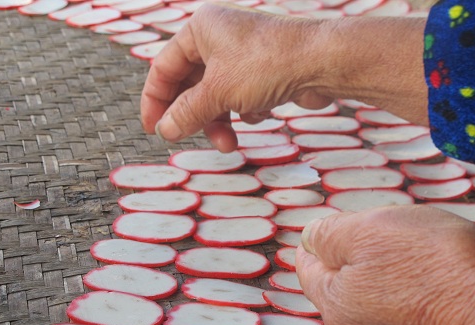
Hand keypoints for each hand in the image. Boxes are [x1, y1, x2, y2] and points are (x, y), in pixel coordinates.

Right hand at [141, 3, 331, 151]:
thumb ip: (187, 113)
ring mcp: (242, 56)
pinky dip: (245, 111)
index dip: (155, 100)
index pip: (164, 67)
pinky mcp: (262, 72)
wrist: (322, 63)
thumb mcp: (218, 92)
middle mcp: (219, 38)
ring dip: (220, 122)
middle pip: (191, 85)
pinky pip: (240, 98)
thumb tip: (164, 130)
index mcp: (200, 30)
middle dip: (195, 117)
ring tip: (229, 144)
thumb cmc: (267, 65)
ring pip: (216, 96)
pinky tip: (260, 113)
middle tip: (190, 140)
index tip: (152, 128)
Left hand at [296, 205, 474, 324]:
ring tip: (426, 269)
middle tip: (396, 243)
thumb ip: (329, 234)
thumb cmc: (438, 266)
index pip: (308, 266)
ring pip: (377, 307)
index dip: (323, 241)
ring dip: (391, 286)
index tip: (342, 230)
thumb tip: (310, 238)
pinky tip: (441, 296)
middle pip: (344, 287)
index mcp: (333, 303)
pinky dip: (416, 310)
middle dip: (361, 262)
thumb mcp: (372, 229)